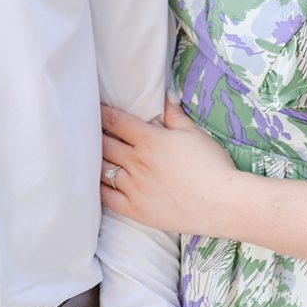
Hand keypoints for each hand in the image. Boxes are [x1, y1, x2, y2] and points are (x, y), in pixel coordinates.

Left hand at [100, 102, 240, 234]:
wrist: (221, 203)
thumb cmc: (212, 165)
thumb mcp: (194, 133)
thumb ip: (174, 115)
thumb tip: (165, 96)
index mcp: (150, 140)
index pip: (116, 122)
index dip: (102, 114)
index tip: (93, 109)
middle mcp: (137, 162)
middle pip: (105, 144)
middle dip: (94, 135)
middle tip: (85, 130)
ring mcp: (134, 187)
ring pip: (102, 170)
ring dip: (94, 160)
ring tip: (87, 155)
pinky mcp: (135, 210)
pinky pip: (107, 198)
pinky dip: (98, 188)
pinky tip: (95, 183)